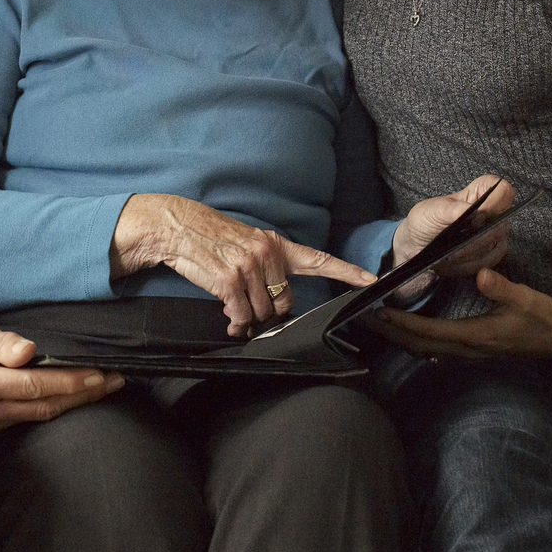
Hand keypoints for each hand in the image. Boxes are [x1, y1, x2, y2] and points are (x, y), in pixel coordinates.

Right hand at [0, 310, 121, 432]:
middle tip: (116, 381)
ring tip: (103, 388)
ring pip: (40, 414)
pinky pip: (29, 416)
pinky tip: (72, 395)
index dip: (72, 382)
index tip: (100, 374)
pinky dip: (54, 405)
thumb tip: (28, 352)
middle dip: (83, 395)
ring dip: (73, 402)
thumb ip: (0, 342)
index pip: (37, 385)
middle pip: (46, 405)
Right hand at [112, 193, 374, 335]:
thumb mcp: (248, 245)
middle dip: (269, 313)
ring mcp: (250, 266)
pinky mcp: (230, 280)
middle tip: (250, 309)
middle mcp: (268, 253)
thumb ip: (268, 270)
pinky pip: (242, 317)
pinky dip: (234, 322)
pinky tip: (227, 315)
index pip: (319, 260)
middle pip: (284, 304)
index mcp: (277, 245)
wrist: (179, 229)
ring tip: (234, 311)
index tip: (372, 281)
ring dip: (248, 320)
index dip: (348, 273)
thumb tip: (275, 306)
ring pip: (263, 314)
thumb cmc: (214, 241)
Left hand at [375, 269, 551, 359]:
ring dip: (400, 336)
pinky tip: (408, 329)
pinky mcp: (472, 348)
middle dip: (390, 333)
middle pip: (418, 344)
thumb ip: (504, 289)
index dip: (401, 323)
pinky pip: (435, 347)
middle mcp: (467, 348)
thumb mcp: (528, 299)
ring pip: (425, 348)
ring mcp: (469, 351)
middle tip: (363, 319)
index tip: (378, 311)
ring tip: (377, 323)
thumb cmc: (544, 318)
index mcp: (475, 336)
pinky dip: (416, 338)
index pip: (428, 331)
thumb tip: (482, 275)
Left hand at [388, 175, 511, 301]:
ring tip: (451, 250)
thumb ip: (454, 209)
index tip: (478, 215)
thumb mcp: (432, 211)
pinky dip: (470, 263)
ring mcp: (494, 234)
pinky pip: (490, 261)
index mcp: (479, 193)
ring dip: (470, 251)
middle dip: (477, 236)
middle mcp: (492, 213)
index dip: (496, 203)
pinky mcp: (491, 254)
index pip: (504, 191)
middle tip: (455, 239)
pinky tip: (455, 259)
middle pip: (501, 224)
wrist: (416, 246)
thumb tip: (473, 211)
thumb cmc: (425, 221)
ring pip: (496, 245)